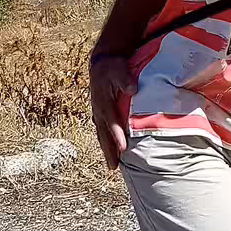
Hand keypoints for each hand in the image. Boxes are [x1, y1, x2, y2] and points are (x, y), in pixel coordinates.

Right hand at [89, 53, 135, 171]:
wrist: (101, 63)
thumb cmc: (112, 67)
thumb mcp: (119, 69)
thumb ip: (126, 80)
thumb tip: (133, 89)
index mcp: (103, 101)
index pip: (111, 121)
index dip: (117, 135)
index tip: (123, 148)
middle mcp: (98, 110)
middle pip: (103, 134)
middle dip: (109, 151)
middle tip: (113, 167)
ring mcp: (97, 112)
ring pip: (101, 134)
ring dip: (106, 150)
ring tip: (112, 166)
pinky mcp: (99, 113)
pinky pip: (102, 130)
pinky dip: (105, 141)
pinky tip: (110, 150)